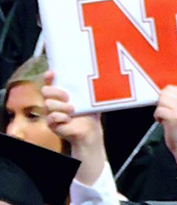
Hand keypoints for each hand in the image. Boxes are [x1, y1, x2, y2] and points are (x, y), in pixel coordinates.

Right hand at [42, 71, 106, 185]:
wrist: (90, 130)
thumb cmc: (89, 113)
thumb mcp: (91, 98)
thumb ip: (91, 87)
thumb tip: (103, 75)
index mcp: (61, 92)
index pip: (50, 81)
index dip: (48, 76)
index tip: (52, 73)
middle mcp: (54, 101)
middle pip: (45, 91)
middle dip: (56, 92)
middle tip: (68, 97)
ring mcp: (51, 112)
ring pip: (48, 104)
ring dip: (62, 106)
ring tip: (73, 110)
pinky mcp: (51, 123)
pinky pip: (50, 117)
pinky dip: (60, 117)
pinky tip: (68, 119)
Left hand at [154, 86, 176, 169]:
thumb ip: (176, 100)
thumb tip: (162, 92)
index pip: (171, 88)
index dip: (164, 96)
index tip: (166, 106)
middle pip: (164, 93)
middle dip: (161, 103)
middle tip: (165, 112)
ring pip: (160, 101)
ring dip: (159, 110)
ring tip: (164, 118)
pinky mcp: (174, 117)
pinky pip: (158, 110)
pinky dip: (157, 117)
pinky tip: (163, 122)